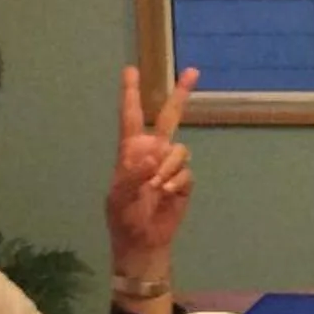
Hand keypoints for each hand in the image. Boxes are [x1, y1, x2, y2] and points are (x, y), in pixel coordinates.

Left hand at [107, 65, 197, 272]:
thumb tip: (153, 156)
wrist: (143, 243)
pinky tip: (167, 195)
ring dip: (169, 167)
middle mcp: (153, 152)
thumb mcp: (120, 197)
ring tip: (157, 187)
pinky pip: (186, 172)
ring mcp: (170, 166)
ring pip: (180, 150)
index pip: (131, 117)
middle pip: (169, 117)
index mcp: (130, 152)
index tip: (131, 70)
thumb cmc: (123, 219)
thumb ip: (134, 175)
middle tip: (193, 71)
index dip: (131, 94)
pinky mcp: (184, 182)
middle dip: (180, 95)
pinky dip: (177, 183)